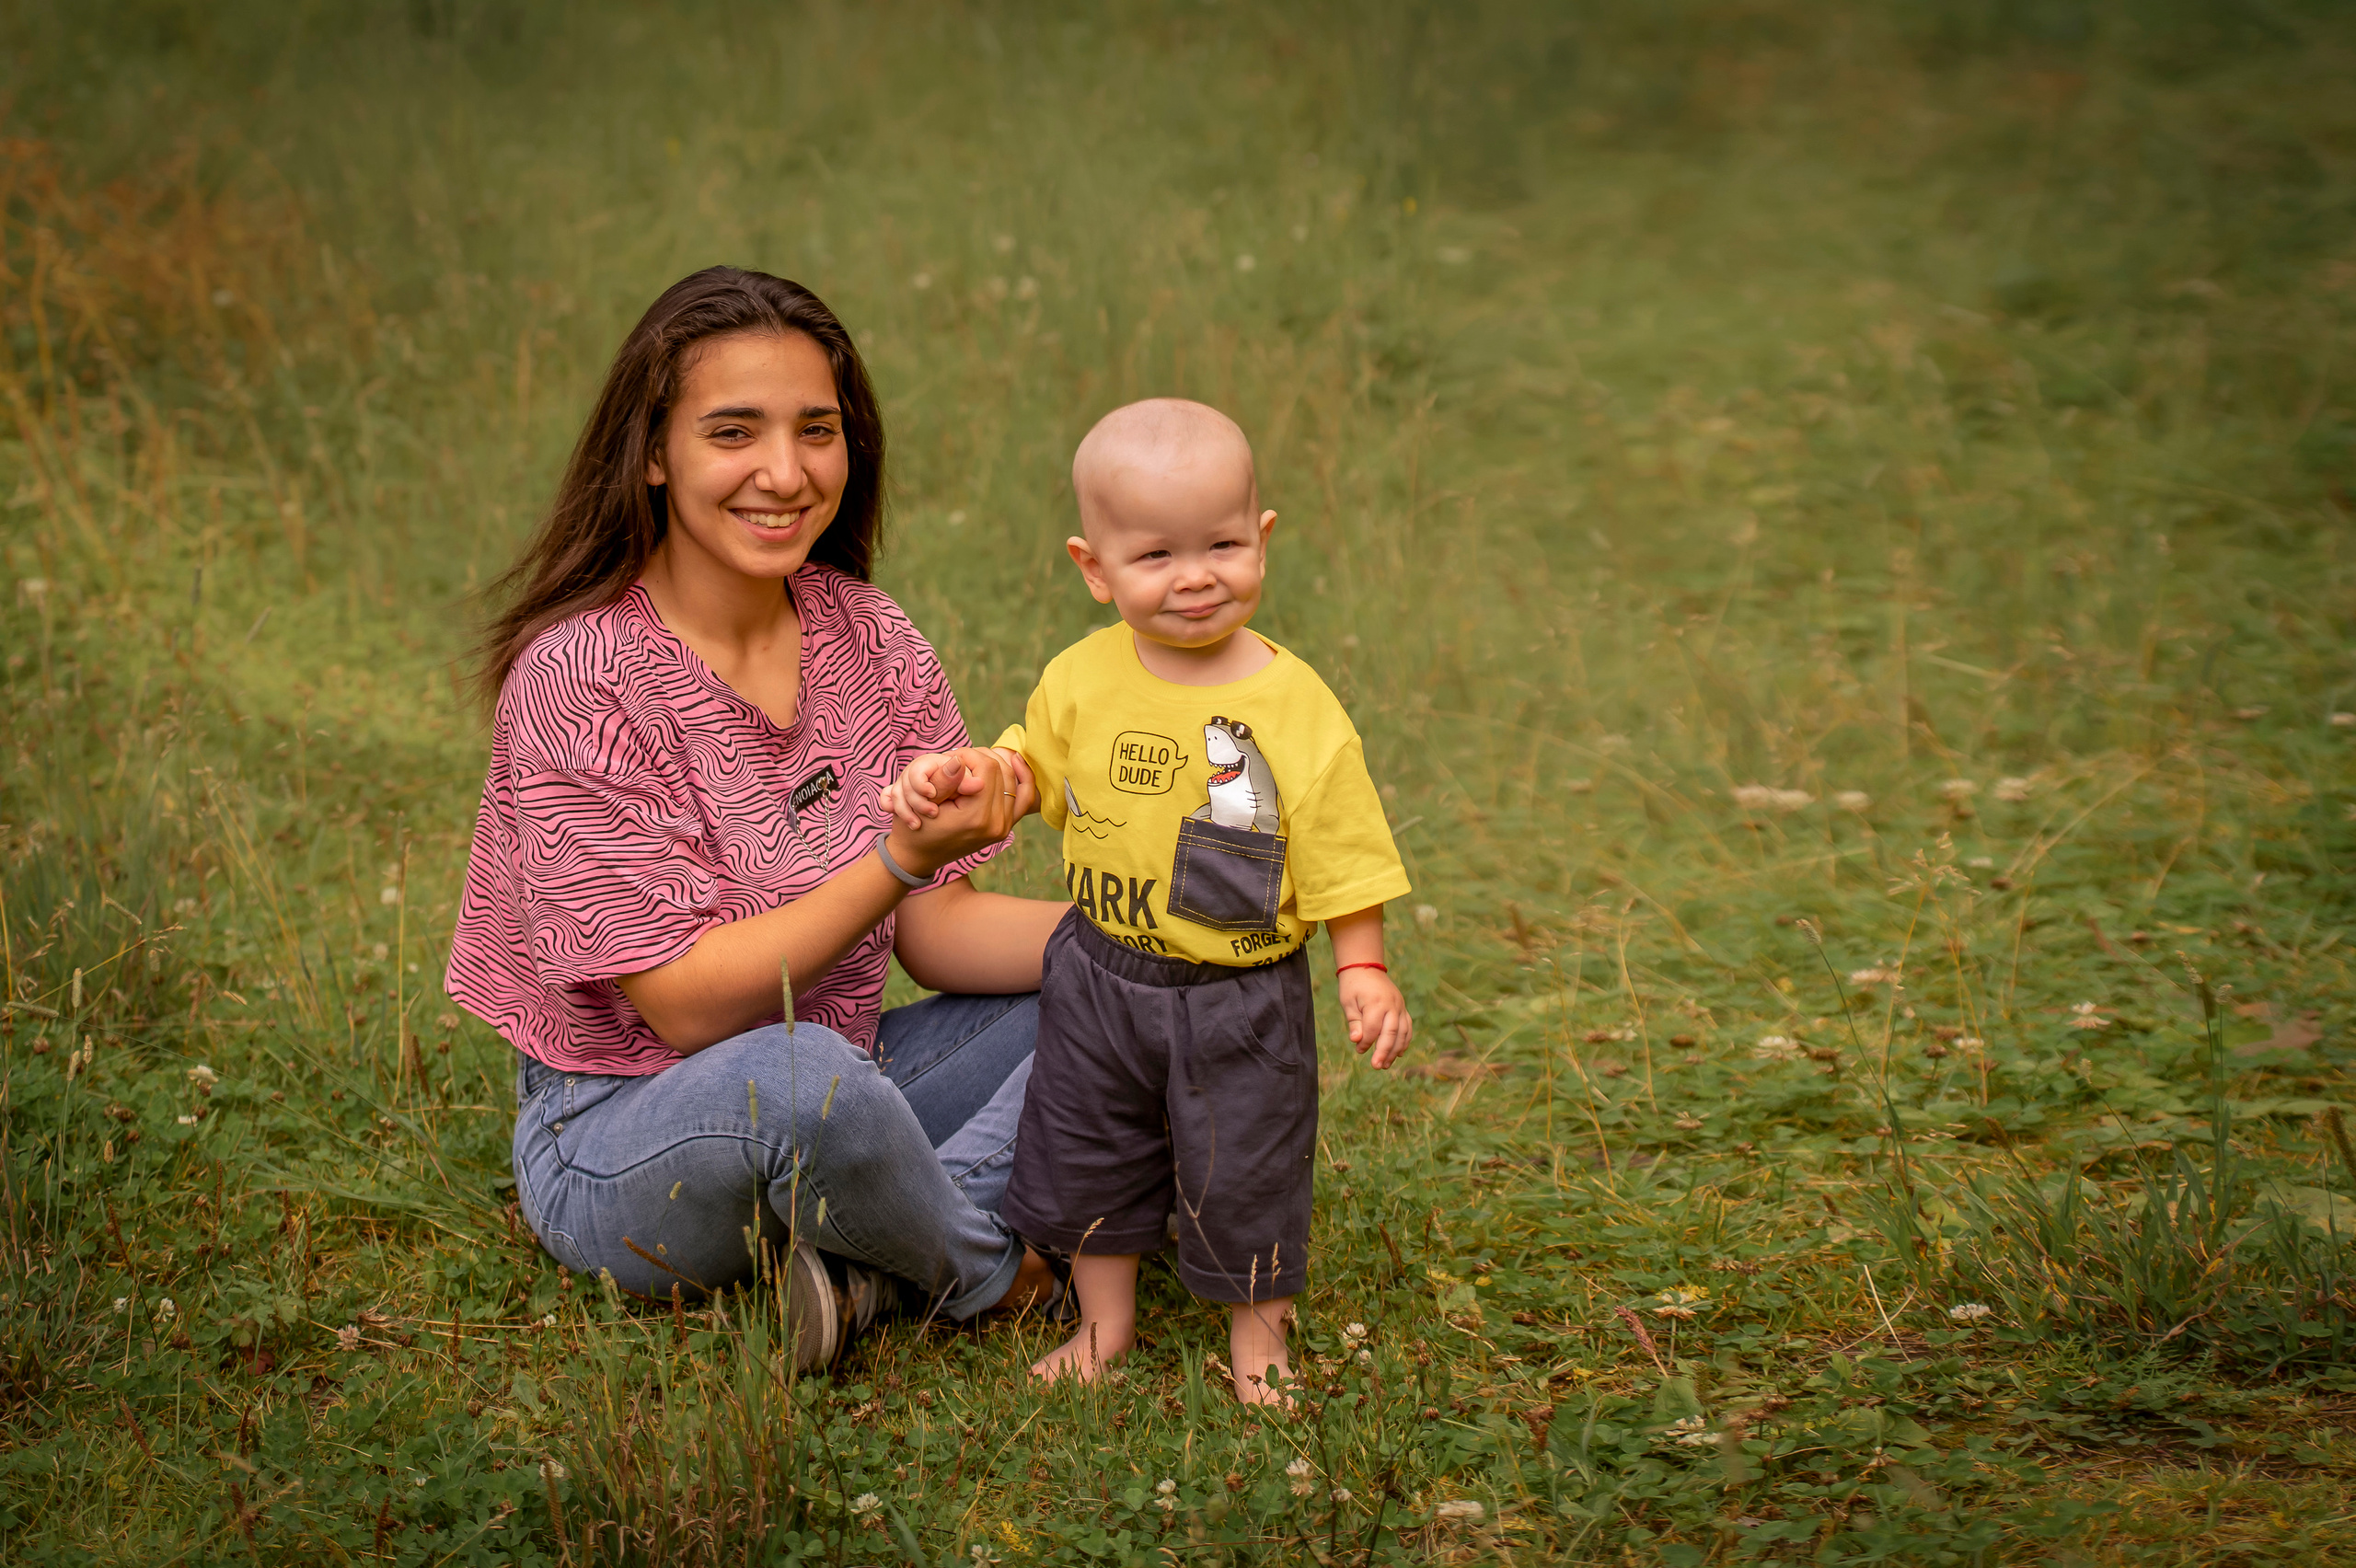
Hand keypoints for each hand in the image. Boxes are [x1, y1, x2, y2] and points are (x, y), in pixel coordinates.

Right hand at [885, 747, 1036, 876]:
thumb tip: (959, 759)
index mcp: (976, 817)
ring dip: (998, 763)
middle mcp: (996, 824)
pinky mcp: (1006, 827)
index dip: (970, 754)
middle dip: (982, 757)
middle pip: (1003, 772)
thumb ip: (943, 779)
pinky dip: (1022, 778)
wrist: (922, 855)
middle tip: (961, 758)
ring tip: (975, 760)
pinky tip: (1014, 761)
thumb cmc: (918, 827)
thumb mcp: (922, 801)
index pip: (988, 768)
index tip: (951, 756)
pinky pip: (1024, 798)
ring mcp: (1004, 827)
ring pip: (1014, 780)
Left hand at [1339, 967, 1412, 1068]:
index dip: (1366, 1042)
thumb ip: (1354, 1022)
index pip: (1373, 1029)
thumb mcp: (1348, 1002)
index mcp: (1376, 1002)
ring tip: (1386, 1064)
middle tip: (1376, 1066)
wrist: (1365, 966)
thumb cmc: (1353, 985)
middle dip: (1384, 1051)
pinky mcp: (1403, 1008)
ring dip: (1395, 1050)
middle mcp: (1391, 1005)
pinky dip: (1405, 1040)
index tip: (1358, 1050)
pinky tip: (1399, 1053)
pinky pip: (1407, 1026)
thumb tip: (1356, 1041)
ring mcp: (1400, 1006)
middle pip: (1391, 1033)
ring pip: (1402, 1032)